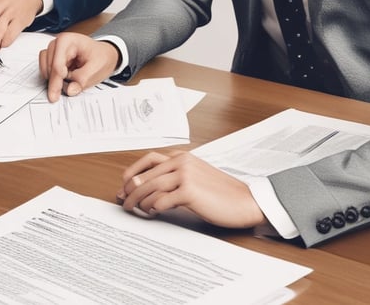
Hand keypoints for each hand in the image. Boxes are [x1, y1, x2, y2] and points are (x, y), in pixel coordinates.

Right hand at [39, 32, 120, 101]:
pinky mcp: (52, 57)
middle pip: (48, 66)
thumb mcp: (97, 69)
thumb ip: (82, 79)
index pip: (57, 65)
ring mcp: (54, 50)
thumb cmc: (101, 57)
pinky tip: (65, 78)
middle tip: (67, 90)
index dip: (56, 83)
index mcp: (68, 41)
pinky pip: (46, 69)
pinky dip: (53, 77)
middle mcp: (58, 43)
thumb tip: (70, 90)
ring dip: (54, 79)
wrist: (104, 54)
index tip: (55, 96)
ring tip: (70, 80)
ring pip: (44, 68)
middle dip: (56, 81)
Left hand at [116, 151, 267, 228]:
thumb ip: (175, 177)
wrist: (245, 201)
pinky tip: (153, 212)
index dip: (133, 171)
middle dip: (130, 189)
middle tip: (124, 201)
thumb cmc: (221, 193)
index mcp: (183, 157)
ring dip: (138, 201)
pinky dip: (153, 207)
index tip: (124, 184)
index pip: (149, 159)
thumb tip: (148, 188)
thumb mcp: (196, 177)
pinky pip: (161, 200)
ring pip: (150, 187)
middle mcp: (182, 162)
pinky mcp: (189, 191)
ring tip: (134, 209)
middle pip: (146, 175)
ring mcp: (185, 175)